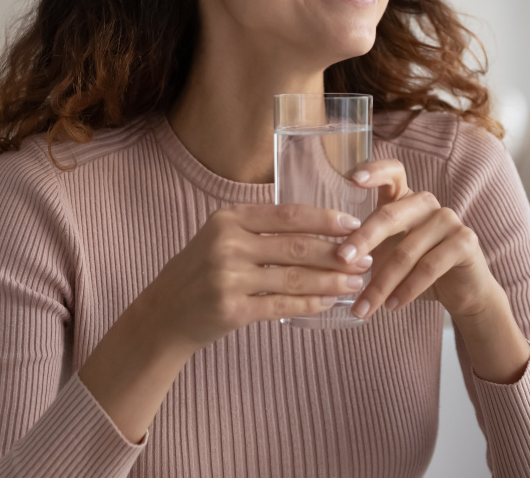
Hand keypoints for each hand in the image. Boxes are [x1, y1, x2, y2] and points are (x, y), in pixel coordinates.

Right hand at [142, 203, 373, 351]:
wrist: (164, 314)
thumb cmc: (200, 272)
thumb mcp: (220, 237)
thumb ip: (259, 228)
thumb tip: (317, 226)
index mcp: (228, 219)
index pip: (287, 215)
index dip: (324, 220)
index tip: (353, 225)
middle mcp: (227, 244)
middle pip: (296, 246)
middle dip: (336, 253)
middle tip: (365, 257)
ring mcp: (228, 278)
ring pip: (294, 278)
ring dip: (331, 281)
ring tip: (356, 282)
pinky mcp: (232, 309)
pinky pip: (282, 306)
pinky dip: (310, 304)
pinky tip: (330, 302)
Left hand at [336, 159, 501, 320]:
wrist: (462, 291)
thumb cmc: (417, 268)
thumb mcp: (388, 253)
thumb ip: (367, 247)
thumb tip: (332, 258)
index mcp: (405, 199)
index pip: (392, 173)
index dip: (373, 171)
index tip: (351, 179)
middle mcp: (426, 203)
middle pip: (389, 216)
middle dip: (363, 240)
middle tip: (342, 260)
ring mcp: (448, 219)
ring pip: (406, 251)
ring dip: (381, 284)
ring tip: (363, 307)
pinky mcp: (465, 241)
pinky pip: (429, 267)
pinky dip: (407, 290)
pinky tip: (392, 306)